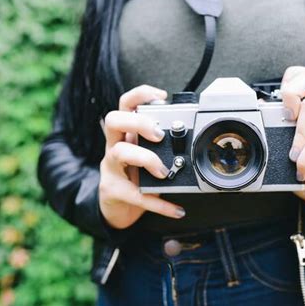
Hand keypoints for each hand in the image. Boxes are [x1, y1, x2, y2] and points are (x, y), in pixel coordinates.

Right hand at [99, 85, 185, 228]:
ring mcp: (110, 168)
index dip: (139, 95)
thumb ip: (163, 148)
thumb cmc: (136, 177)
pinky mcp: (113, 191)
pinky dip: (160, 203)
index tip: (161, 97)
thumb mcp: (148, 157)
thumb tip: (193, 141)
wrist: (118, 208)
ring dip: (146, 159)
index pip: (124, 105)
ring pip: (119, 152)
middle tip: (159, 135)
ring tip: (164, 172)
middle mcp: (114, 146)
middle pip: (114, 120)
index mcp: (125, 134)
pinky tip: (177, 210)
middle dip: (138, 122)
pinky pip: (136, 195)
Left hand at [281, 67, 304, 212]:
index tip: (276, 108)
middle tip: (286, 118)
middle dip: (291, 92)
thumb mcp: (286, 153)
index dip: (288, 82)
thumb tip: (259, 115)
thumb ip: (276, 135)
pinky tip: (302, 170)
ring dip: (297, 134)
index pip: (302, 78)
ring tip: (293, 156)